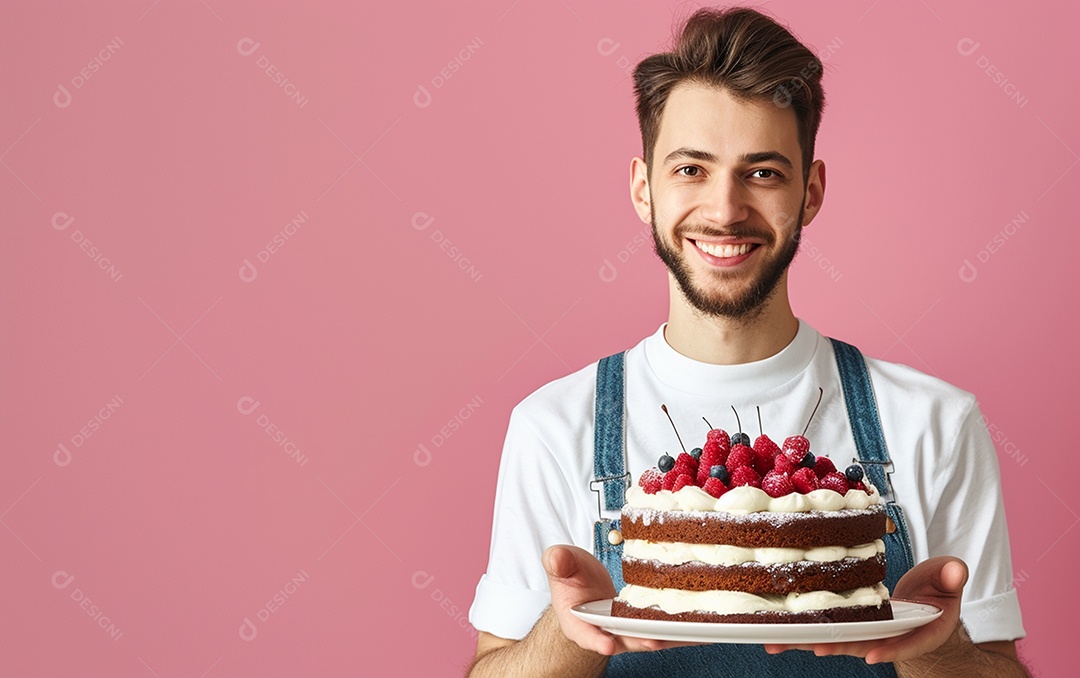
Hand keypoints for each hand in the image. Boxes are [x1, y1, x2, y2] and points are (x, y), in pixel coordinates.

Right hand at [542, 544, 702, 656]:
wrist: (584, 588)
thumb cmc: (573, 579)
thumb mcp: (562, 565)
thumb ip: (558, 562)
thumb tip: (556, 558)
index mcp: (579, 621)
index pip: (586, 633)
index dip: (596, 639)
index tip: (606, 643)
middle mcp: (605, 632)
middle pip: (623, 639)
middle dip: (640, 640)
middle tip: (654, 639)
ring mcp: (627, 631)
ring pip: (649, 636)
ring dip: (668, 636)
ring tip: (688, 634)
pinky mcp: (645, 626)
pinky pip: (664, 630)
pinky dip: (681, 630)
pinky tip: (702, 627)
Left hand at [764, 556, 968, 663]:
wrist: (926, 603)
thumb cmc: (938, 591)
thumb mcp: (949, 581)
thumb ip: (952, 577)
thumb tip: (956, 570)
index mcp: (917, 630)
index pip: (905, 643)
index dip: (890, 650)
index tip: (874, 655)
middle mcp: (889, 636)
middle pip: (860, 645)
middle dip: (836, 646)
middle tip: (813, 647)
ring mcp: (866, 632)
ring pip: (835, 639)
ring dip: (806, 642)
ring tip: (776, 642)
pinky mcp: (850, 625)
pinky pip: (825, 628)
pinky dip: (802, 631)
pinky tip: (775, 632)